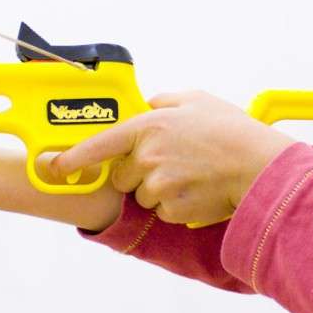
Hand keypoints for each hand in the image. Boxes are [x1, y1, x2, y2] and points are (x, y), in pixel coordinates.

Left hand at [50, 91, 293, 224]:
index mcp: (148, 127)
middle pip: (124, 175)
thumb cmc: (231, 130)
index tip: (54, 167)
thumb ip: (163, 102)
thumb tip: (148, 106)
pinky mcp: (172, 210)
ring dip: (161, 189)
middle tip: (174, 162)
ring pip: (144, 195)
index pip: (99, 145)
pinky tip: (199, 190)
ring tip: (192, 175)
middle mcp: (147, 157)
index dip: (73, 158)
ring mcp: (158, 186)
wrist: (258, 166)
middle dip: (141, 172)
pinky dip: (178, 205)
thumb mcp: (196, 100)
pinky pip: (164, 211)